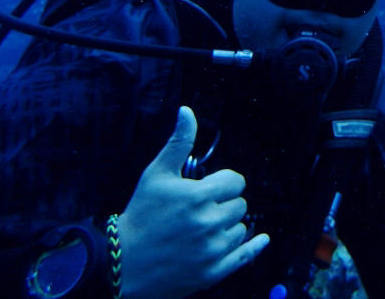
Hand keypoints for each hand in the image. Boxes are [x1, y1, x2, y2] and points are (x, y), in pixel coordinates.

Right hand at [117, 106, 269, 298]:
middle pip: (240, 205)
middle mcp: (209, 223)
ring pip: (241, 228)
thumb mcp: (156, 174)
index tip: (211, 188)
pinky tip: (263, 240)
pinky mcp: (212, 272)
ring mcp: (212, 250)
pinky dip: (254, 247)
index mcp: (198, 196)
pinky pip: (245, 256)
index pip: (236, 182)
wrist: (121, 262)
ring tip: (203, 229)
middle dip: (225, 204)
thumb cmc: (140, 214)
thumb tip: (187, 111)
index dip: (224, 183)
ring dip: (228, 226)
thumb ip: (178, 142)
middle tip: (202, 210)